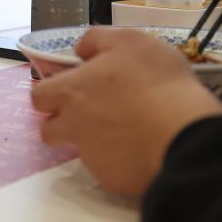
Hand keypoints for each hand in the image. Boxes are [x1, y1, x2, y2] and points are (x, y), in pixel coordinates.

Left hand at [31, 28, 221, 195]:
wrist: (183, 131)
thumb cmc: (154, 79)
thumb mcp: (128, 40)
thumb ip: (96, 40)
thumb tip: (80, 50)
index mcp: (71, 93)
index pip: (38, 97)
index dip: (51, 93)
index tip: (70, 89)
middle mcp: (73, 127)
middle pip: (50, 131)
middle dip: (63, 123)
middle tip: (94, 114)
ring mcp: (92, 158)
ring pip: (82, 151)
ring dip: (97, 142)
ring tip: (129, 131)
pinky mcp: (113, 181)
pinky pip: (110, 171)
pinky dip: (121, 161)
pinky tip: (143, 149)